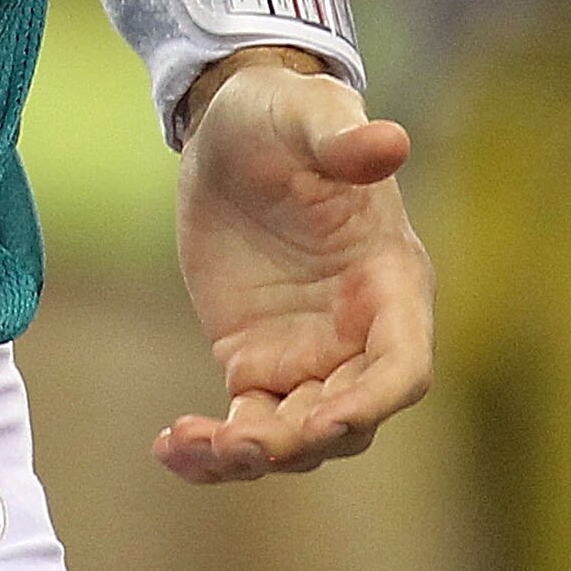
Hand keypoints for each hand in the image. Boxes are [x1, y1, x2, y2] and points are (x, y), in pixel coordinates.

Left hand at [161, 56, 432, 483]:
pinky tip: (168, 449)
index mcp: (391, 283)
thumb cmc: (284, 114)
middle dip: (298, 440)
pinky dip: (213, 449)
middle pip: (347, 420)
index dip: (371, 401)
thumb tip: (391, 140)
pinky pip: (245, 424)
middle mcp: (359, 334)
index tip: (325, 420)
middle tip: (236, 441)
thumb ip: (342, 141)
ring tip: (186, 446)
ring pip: (296, 437)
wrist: (231, 129)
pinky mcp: (256, 363)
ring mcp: (308, 357)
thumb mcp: (306, 116)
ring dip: (249, 456)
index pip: (402, 366)